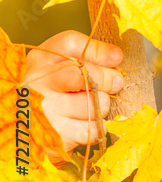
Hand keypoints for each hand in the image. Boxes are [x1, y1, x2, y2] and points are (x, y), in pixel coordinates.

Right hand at [24, 31, 123, 155]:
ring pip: (95, 104)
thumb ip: (88, 55)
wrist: (24, 131)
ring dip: (100, 107)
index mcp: (39, 62)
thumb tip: (116, 56)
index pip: (71, 44)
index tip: (115, 59)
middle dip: (107, 80)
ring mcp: (46, 112)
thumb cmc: (48, 94)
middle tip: (111, 85)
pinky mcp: (55, 137)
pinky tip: (82, 123)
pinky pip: (92, 129)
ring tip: (87, 107)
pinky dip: (94, 127)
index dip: (99, 51)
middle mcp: (38, 83)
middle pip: (86, 74)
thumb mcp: (59, 66)